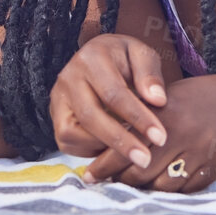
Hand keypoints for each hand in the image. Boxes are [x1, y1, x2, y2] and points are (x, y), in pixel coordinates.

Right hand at [51, 33, 169, 161]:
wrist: (96, 58)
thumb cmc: (124, 59)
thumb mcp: (142, 55)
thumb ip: (150, 74)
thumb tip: (158, 100)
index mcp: (91, 58)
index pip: (114, 93)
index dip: (138, 117)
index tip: (160, 136)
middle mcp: (68, 78)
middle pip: (90, 116)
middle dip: (120, 142)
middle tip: (145, 160)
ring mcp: (58, 99)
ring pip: (72, 133)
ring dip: (103, 148)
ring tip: (131, 154)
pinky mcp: (55, 117)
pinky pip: (67, 142)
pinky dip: (90, 151)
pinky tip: (113, 150)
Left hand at [80, 73, 215, 192]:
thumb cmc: (195, 99)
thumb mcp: (165, 100)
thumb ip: (139, 118)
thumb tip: (104, 142)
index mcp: (162, 115)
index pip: (125, 145)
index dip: (104, 165)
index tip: (89, 175)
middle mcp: (179, 134)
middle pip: (141, 171)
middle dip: (122, 181)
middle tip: (109, 184)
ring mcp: (199, 153)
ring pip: (162, 185)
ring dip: (145, 189)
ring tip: (133, 188)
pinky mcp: (214, 167)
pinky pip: (186, 189)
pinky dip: (170, 191)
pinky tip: (160, 187)